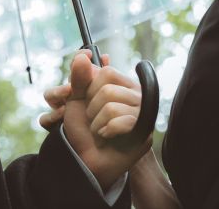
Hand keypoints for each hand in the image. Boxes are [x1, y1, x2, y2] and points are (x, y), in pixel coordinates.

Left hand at [52, 51, 152, 190]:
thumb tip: (82, 56)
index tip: (88, 100)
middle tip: (94, 120)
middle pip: (107, 90)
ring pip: (111, 107)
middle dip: (91, 109)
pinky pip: (119, 122)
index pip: (106, 72)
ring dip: (97, 123)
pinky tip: (108, 137)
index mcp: (122, 85)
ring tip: (100, 131)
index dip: (90, 88)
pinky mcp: (143, 132)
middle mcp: (136, 96)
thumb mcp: (76, 101)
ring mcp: (141, 114)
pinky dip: (106, 132)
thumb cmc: (84, 130)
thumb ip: (78, 78)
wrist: (89, 161)